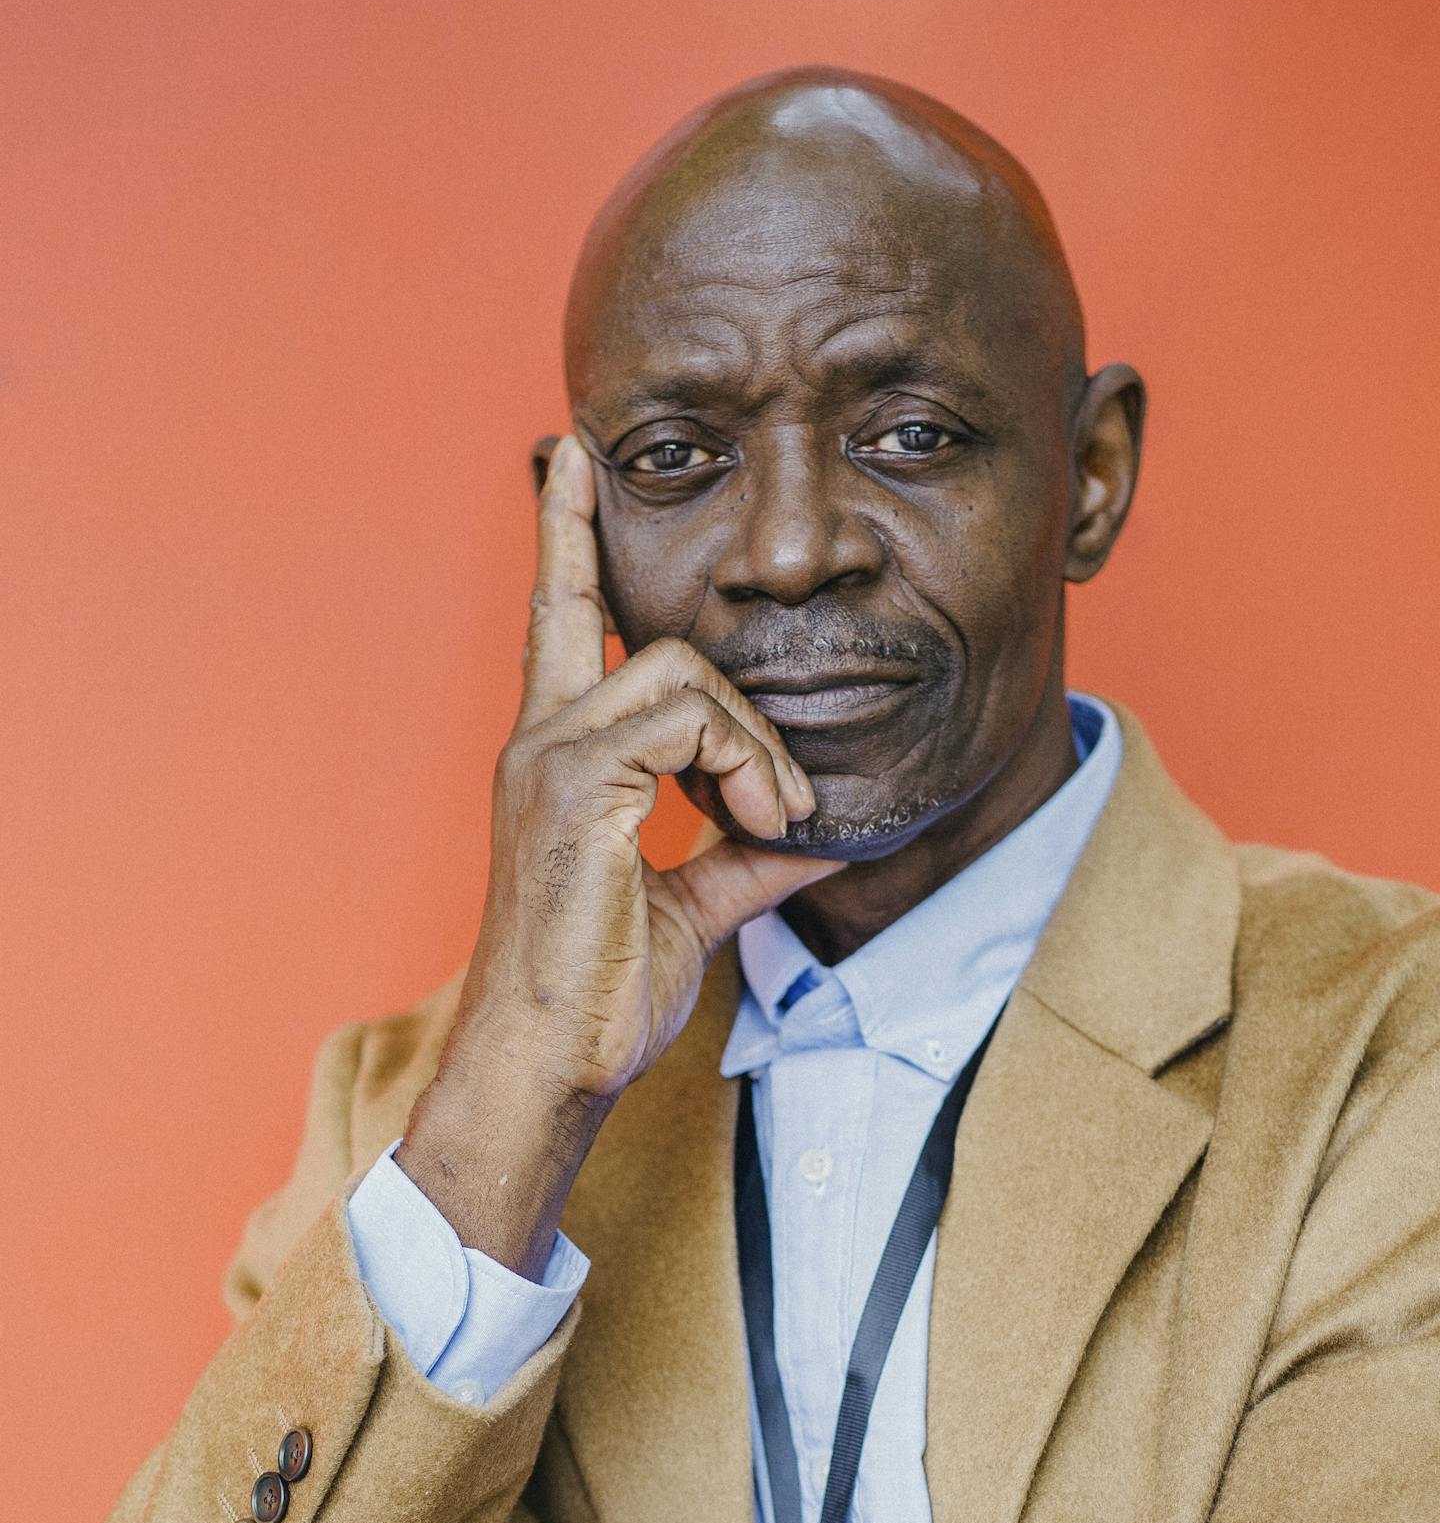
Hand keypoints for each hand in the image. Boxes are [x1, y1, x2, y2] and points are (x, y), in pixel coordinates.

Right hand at [398, 434, 833, 1275]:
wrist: (550, 1068)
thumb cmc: (600, 998)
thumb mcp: (694, 909)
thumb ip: (744, 856)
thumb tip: (815, 832)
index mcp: (560, 756)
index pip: (563, 618)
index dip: (567, 534)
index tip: (573, 454)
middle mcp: (541, 738)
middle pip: (643, 630)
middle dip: (734, 694)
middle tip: (785, 800)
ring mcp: (548, 756)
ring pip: (684, 669)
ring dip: (757, 746)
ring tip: (775, 820)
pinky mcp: (574, 785)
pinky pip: (687, 716)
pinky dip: (747, 764)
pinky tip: (763, 822)